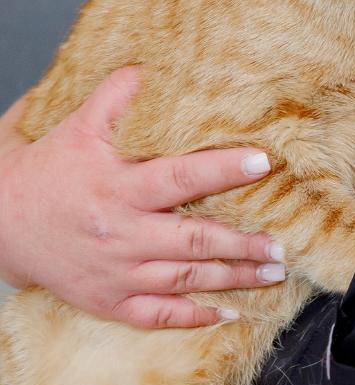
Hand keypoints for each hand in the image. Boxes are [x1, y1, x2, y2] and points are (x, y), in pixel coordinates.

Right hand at [0, 69, 286, 326]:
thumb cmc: (41, 171)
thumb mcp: (73, 126)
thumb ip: (114, 97)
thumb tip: (150, 66)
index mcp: (116, 186)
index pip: (181, 177)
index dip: (225, 169)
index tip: (264, 162)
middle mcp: (121, 232)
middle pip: (193, 239)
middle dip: (243, 243)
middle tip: (282, 244)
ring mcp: (116, 272)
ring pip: (185, 279)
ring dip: (233, 278)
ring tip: (273, 272)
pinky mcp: (108, 300)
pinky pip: (157, 315)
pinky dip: (194, 318)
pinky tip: (228, 314)